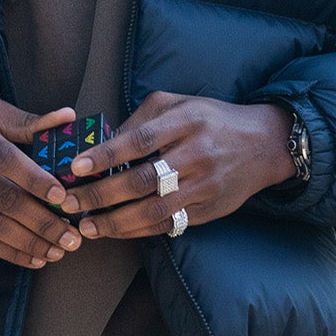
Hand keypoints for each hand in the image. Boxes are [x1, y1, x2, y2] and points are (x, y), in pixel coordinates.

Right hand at [0, 101, 84, 268]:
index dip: (34, 178)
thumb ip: (27, 121)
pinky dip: (9, 252)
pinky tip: (34, 258)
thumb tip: (68, 117)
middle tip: (72, 235)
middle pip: (3, 197)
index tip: (62, 196)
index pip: (4, 157)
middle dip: (42, 221)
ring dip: (30, 241)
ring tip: (59, 250)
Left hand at [58, 92, 294, 239]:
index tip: (76, 168)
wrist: (264, 143)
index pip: (139, 140)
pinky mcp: (209, 210)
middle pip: (143, 180)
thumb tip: (102, 144)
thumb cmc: (210, 119)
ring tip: (87, 226)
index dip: (106, 155)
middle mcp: (197, 154)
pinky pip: (169, 225)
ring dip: (116, 222)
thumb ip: (141, 120)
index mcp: (186, 121)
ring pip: (154, 210)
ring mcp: (205, 185)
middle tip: (71, 202)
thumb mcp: (178, 104)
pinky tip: (116, 231)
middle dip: (101, 195)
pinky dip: (139, 231)